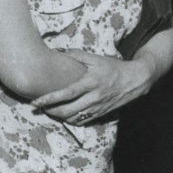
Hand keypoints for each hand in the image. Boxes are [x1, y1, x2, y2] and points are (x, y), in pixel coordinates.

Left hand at [30, 50, 154, 124]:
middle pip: (68, 110)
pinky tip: (63, 114)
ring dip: (59, 116)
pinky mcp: (102, 113)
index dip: (50, 99)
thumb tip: (58, 51)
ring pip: (74, 118)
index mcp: (91, 83)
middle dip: (50, 111)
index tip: (36, 102)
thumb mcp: (95, 58)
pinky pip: (82, 121)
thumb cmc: (113, 67)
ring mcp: (98, 107)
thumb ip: (76, 55)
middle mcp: (94, 97)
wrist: (136, 79)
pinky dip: (70, 120)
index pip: (67, 94)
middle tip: (39, 107)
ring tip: (48, 110)